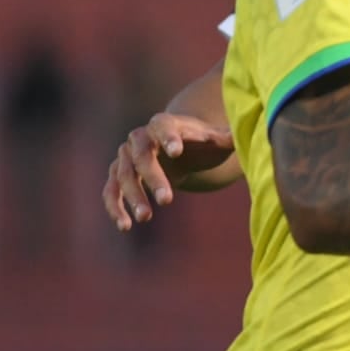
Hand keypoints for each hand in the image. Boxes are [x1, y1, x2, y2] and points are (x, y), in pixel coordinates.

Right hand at [102, 113, 233, 230]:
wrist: (179, 148)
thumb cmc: (201, 144)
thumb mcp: (216, 140)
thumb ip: (227, 139)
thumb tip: (239, 138)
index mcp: (164, 123)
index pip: (163, 126)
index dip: (169, 137)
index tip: (177, 150)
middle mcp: (140, 137)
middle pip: (142, 156)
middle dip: (153, 178)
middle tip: (167, 200)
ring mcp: (126, 157)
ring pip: (123, 176)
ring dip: (133, 197)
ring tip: (146, 218)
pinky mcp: (118, 176)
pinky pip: (110, 191)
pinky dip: (115, 208)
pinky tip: (125, 226)